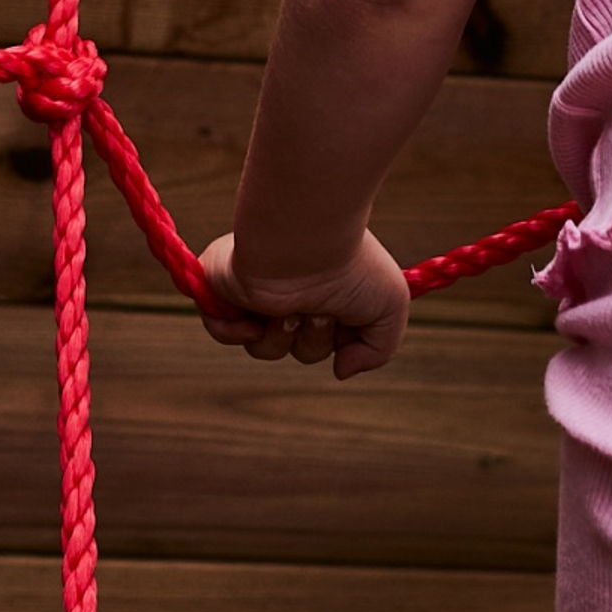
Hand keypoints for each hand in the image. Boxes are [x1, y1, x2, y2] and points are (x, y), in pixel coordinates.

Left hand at [195, 229, 411, 379]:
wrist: (306, 240)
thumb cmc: (351, 266)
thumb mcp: (391, 309)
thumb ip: (378, 351)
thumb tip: (340, 371)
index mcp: (327, 291)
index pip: (328, 339)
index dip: (338, 341)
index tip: (345, 321)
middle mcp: (293, 291)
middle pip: (300, 348)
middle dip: (313, 339)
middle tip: (319, 310)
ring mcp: (257, 290)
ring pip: (264, 348)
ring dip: (281, 337)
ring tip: (291, 308)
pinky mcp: (223, 286)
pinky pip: (220, 329)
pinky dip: (236, 332)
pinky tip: (255, 318)